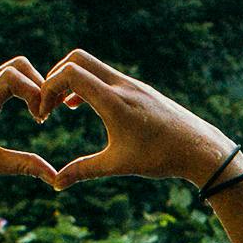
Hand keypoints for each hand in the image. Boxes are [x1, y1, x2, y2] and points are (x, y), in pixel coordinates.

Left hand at [0, 58, 57, 183]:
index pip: (12, 77)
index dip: (34, 91)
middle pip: (18, 65)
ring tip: (38, 114)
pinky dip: (22, 87)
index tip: (40, 118)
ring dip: (32, 85)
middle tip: (43, 113)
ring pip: (13, 68)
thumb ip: (23, 166)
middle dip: (39, 85)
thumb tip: (55, 177)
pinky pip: (5, 76)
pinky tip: (27, 110)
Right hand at [38, 49, 235, 188]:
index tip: (43, 113)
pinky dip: (87, 84)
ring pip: (92, 66)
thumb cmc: (160, 157)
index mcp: (114, 100)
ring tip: (61, 107)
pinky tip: (82, 106)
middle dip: (55, 77)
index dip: (47, 88)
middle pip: (77, 59)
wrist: (200, 148)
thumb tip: (55, 184)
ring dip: (71, 80)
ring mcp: (132, 84)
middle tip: (47, 104)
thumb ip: (83, 171)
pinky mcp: (139, 89)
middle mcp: (122, 85)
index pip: (69, 73)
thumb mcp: (118, 165)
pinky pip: (105, 75)